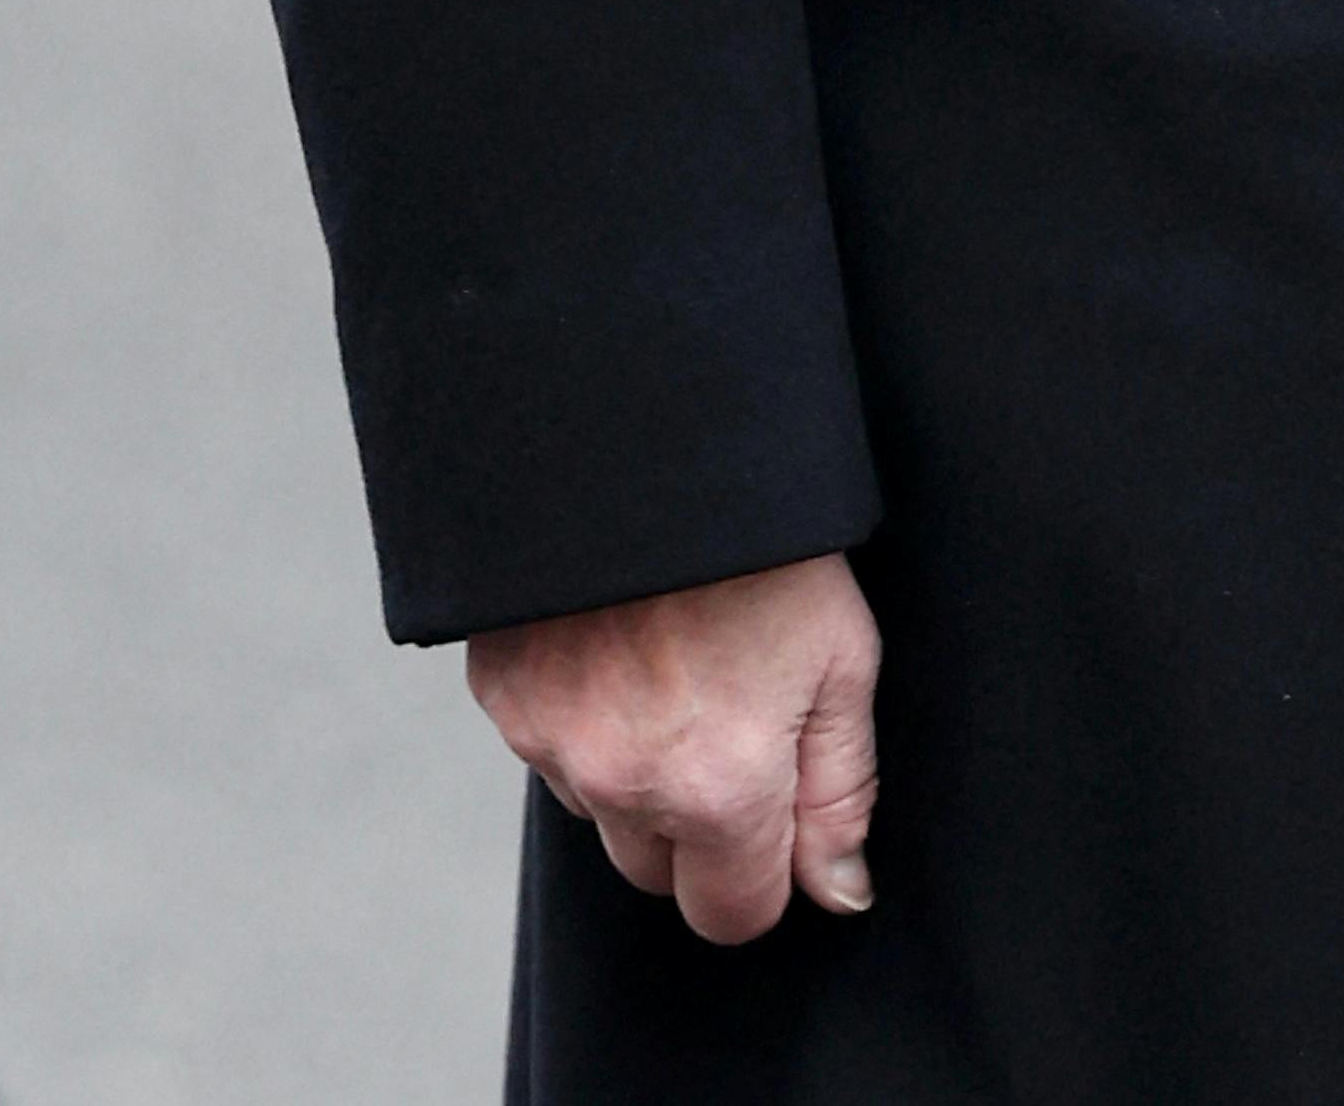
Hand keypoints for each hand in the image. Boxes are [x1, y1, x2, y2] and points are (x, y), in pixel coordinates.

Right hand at [469, 552, 880, 937]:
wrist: (653, 429)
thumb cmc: (766, 541)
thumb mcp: (842, 656)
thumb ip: (839, 791)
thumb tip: (837, 889)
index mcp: (716, 787)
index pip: (731, 914)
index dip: (764, 867)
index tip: (776, 802)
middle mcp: (621, 782)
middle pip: (657, 870)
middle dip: (696, 822)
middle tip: (725, 709)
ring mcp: (549, 740)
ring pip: (599, 804)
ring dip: (631, 763)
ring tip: (670, 654)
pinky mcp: (501, 693)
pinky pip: (546, 744)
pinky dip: (579, 710)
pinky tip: (614, 636)